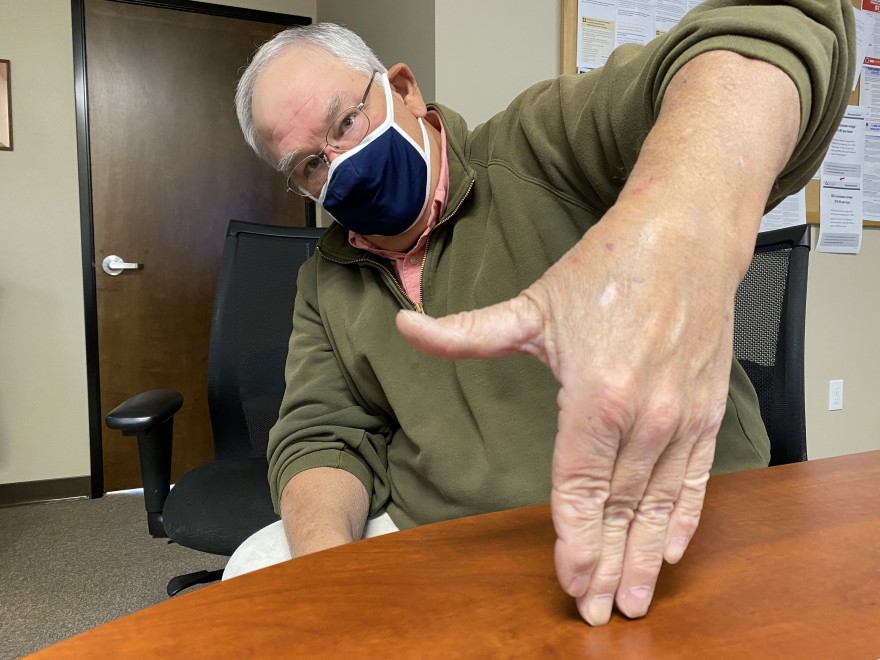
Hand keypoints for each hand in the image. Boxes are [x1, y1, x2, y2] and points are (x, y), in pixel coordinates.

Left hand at [396, 205, 735, 624]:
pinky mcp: (709, 411)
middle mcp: (645, 416)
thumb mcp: (533, 305)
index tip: (569, 580)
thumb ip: (469, 333)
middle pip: (619, 508)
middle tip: (600, 611)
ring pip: (659, 504)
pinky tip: (673, 548)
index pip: (579, 487)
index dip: (573, 540)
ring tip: (636, 598)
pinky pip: (697, 479)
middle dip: (608, 564)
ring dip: (646, 556)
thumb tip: (406, 327)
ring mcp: (682, 417)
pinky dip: (685, 518)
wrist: (686, 237)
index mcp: (596, 396)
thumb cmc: (611, 269)